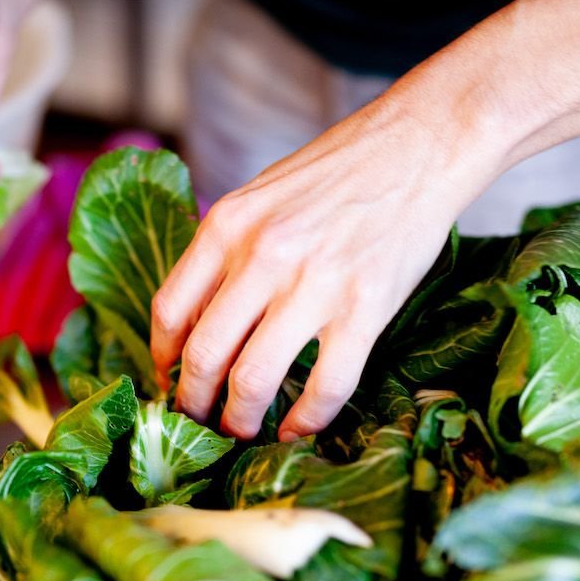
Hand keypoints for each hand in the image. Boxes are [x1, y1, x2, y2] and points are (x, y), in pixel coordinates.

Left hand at [151, 93, 493, 440]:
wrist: (417, 147)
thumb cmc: (336, 173)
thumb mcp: (259, 197)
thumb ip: (226, 253)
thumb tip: (197, 323)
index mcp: (227, 225)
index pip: (170, 311)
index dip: (162, 360)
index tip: (169, 381)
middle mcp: (263, 255)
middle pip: (203, 357)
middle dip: (193, 404)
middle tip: (200, 422)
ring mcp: (315, 284)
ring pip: (253, 381)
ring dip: (240, 421)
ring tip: (241, 432)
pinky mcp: (365, 309)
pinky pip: (326, 387)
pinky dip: (305, 421)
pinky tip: (297, 430)